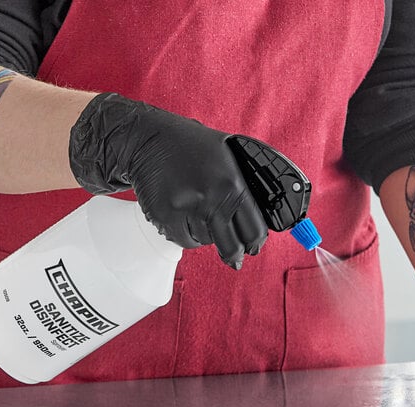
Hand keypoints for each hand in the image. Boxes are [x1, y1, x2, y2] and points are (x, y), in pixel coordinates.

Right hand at [69, 93, 267, 268]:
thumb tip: (264, 214)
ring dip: (205, 235)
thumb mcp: (229, 154)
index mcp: (233, 184)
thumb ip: (245, 184)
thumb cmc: (192, 146)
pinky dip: (185, 234)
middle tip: (235, 259)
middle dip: (234, 255)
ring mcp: (186, 210)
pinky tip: (184, 217)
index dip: (255, 243)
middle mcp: (211, 199)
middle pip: (230, 246)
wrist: (150, 138)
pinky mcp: (165, 217)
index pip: (254, 230)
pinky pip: (182, 240)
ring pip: (205, 242)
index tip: (253, 248)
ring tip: (198, 214)